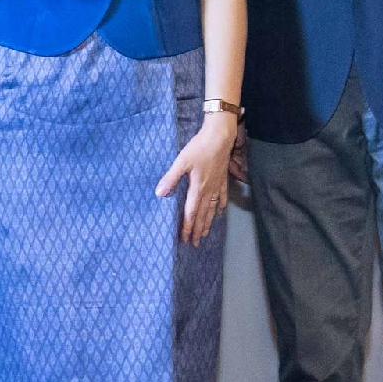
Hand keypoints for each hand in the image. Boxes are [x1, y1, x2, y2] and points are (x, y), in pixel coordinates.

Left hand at [156, 107, 240, 245]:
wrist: (220, 137)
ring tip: (205, 234)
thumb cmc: (199, 148)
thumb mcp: (181, 162)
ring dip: (208, 223)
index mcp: (197, 188)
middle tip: (194, 244)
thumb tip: (160, 194)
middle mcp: (209, 191)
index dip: (187, 228)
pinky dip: (220, 208)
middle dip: (198, 230)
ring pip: (212, 210)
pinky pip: (222, 198)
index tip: (185, 239)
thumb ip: (171, 178)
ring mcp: (217, 186)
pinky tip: (220, 213)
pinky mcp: (223, 179)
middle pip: (202, 215)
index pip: (191, 213)